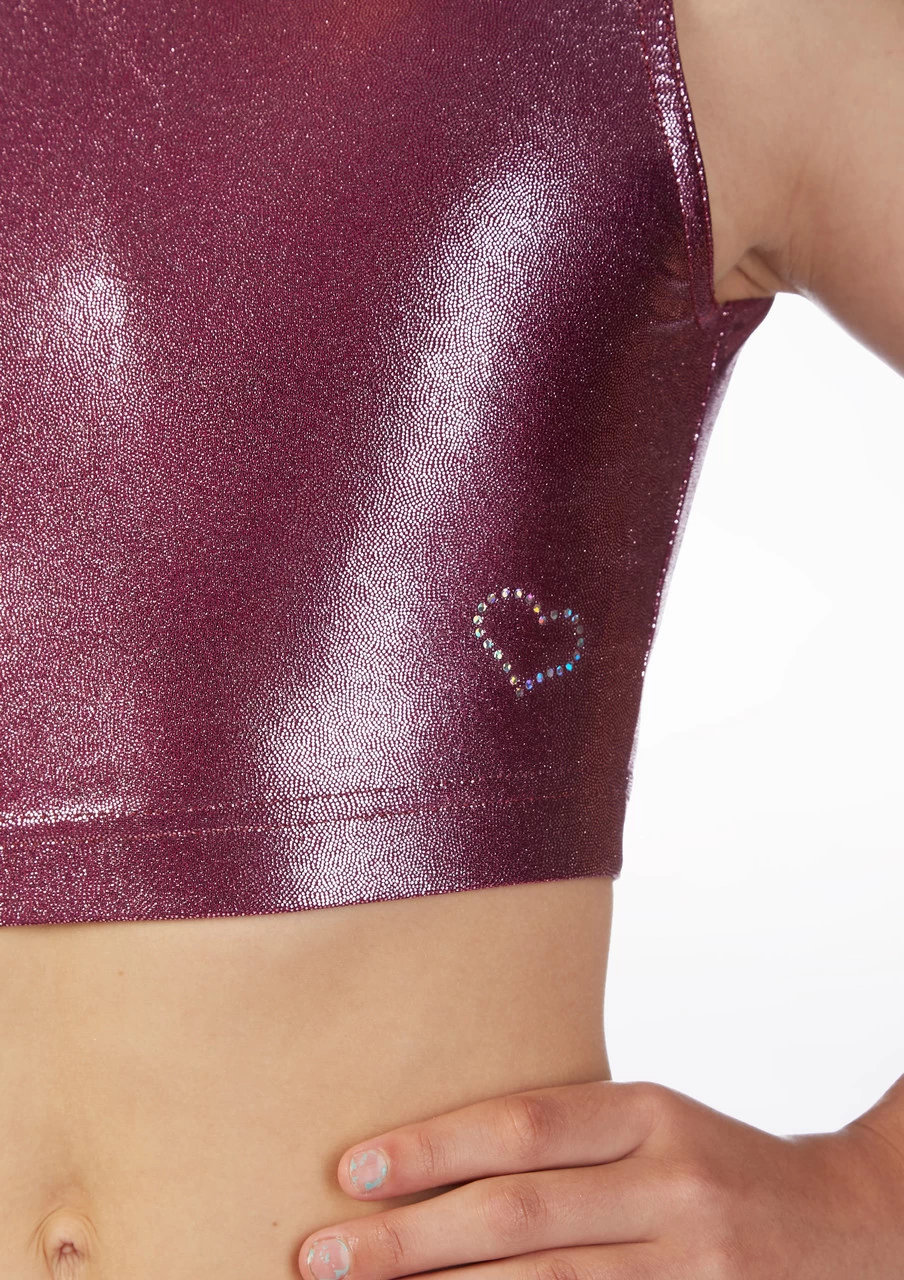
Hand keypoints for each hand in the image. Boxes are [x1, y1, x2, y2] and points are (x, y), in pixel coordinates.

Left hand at [297, 1079, 903, 1278]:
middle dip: (409, 1241)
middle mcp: (672, 1185)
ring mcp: (692, 1265)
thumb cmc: (721, 1167)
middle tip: (321, 1257)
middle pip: (519, 1214)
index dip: (432, 1149)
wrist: (853, 1224)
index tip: (351, 1170)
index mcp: (651, 1113)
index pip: (523, 1125)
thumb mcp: (655, 1125)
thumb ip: (569, 1141)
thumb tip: (437, 1168)